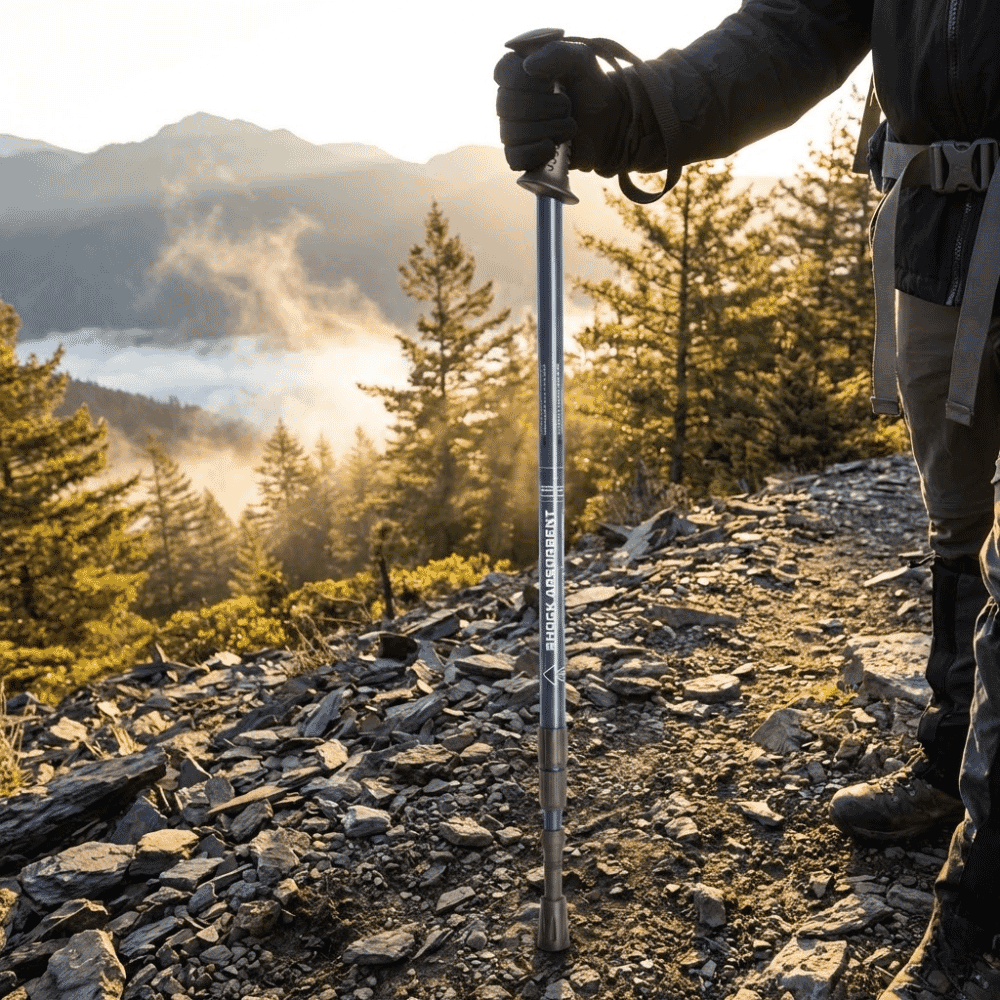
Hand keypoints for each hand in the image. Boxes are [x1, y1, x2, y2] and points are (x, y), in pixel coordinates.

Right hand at [494, 40, 623, 173]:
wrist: (608, 124)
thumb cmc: (591, 89)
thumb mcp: (582, 61)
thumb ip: (558, 52)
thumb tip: (528, 65)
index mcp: (518, 72)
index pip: (503, 72)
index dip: (525, 80)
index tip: (550, 82)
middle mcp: (510, 101)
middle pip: (505, 105)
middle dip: (544, 107)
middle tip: (567, 106)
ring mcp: (513, 130)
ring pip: (511, 133)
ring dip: (549, 129)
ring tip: (569, 126)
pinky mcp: (522, 156)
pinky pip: (516, 158)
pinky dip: (538, 152)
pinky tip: (554, 147)